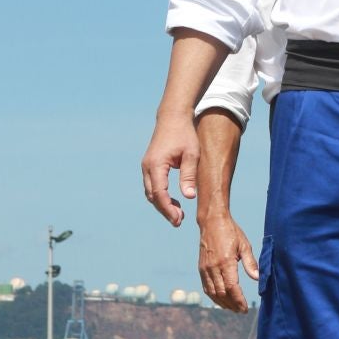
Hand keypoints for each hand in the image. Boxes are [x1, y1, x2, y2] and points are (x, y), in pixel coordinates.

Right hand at [142, 112, 199, 226]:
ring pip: (151, 192)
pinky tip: (173, 201)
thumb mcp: (192, 154)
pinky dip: (161, 196)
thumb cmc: (185, 134)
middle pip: (152, 196)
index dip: (168, 209)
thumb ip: (189, 175)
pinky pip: (152, 186)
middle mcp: (147, 167)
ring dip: (162, 204)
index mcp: (156, 165)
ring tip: (178, 215)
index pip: (159, 193)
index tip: (178, 220)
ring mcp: (146, 166)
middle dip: (165, 210)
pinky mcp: (150, 166)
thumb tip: (189, 197)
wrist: (173, 117)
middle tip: (179, 222)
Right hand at [198, 212, 259, 312]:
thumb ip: (250, 263)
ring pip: (212, 293)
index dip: (239, 300)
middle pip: (222, 293)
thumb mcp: (244, 245)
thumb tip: (258, 278)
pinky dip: (213, 297)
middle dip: (232, 304)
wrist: (212, 222)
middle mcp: (213, 267)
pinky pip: (206, 287)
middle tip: (241, 311)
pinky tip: (221, 300)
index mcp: (226, 262)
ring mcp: (205, 269)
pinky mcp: (201, 268)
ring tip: (233, 308)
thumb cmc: (231, 232)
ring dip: (222, 303)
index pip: (231, 287)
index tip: (245, 308)